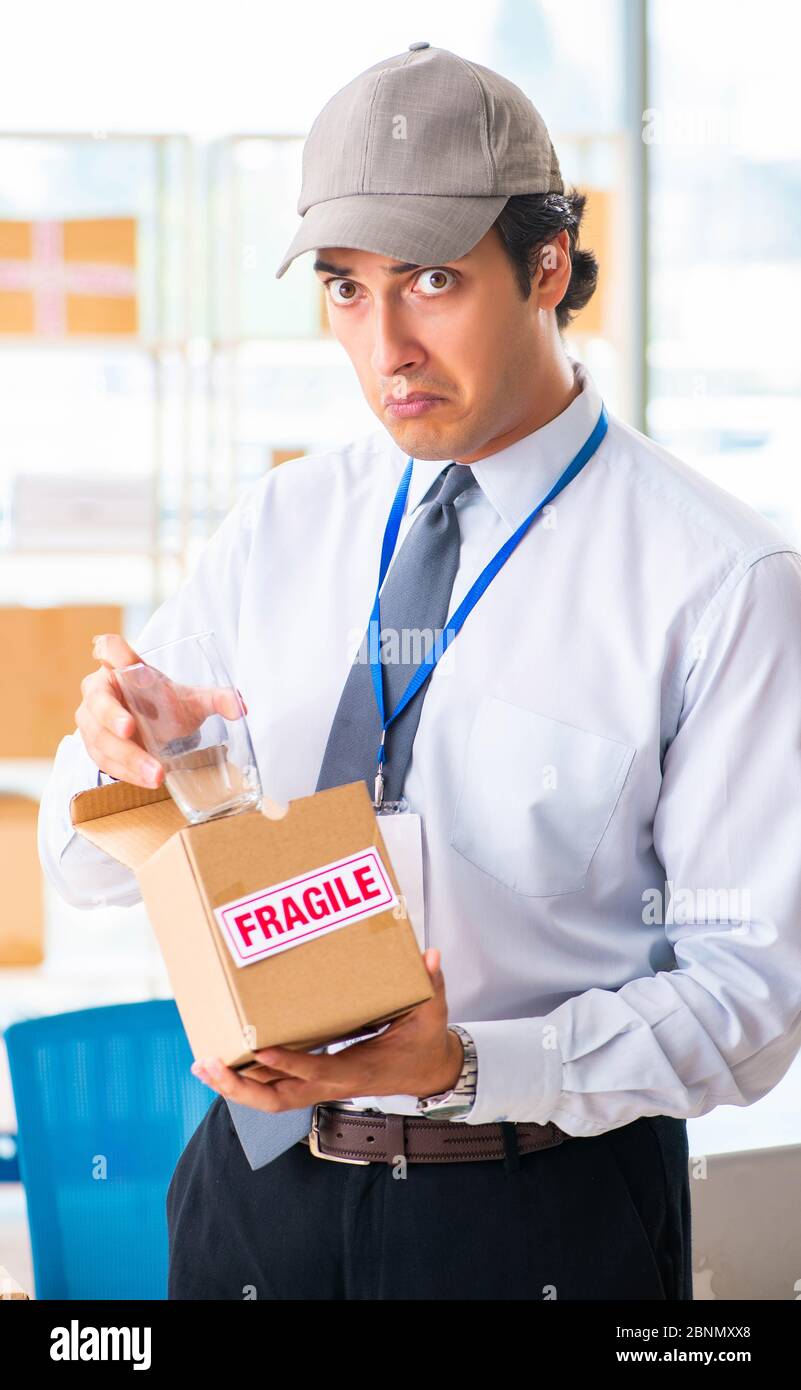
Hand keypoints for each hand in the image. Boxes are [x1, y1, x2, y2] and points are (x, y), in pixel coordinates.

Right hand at [76, 632, 246, 788]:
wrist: (153, 728)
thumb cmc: (165, 705)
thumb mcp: (192, 700)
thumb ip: (217, 699)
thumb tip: (241, 707)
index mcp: (121, 667)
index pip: (109, 648)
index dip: (111, 652)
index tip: (122, 661)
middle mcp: (99, 689)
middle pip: (97, 699)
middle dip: (111, 716)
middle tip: (129, 729)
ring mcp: (91, 719)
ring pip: (98, 737)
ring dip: (126, 756)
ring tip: (155, 774)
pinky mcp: (93, 746)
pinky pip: (103, 760)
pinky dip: (126, 772)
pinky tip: (148, 780)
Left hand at [190, 947, 463, 1112]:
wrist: (425, 1073)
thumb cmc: (423, 1043)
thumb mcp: (432, 1014)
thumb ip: (430, 985)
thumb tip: (430, 956)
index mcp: (357, 1071)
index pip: (315, 1071)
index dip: (286, 1063)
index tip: (257, 1048)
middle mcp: (331, 1085)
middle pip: (277, 1099)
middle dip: (240, 1086)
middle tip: (209, 1065)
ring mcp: (319, 1088)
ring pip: (269, 1099)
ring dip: (234, 1086)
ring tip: (203, 1065)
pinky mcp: (313, 1083)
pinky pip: (273, 1090)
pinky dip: (245, 1081)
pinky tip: (222, 1065)